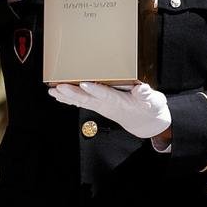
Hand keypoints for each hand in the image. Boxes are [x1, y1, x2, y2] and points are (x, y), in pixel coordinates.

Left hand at [49, 82, 171, 138]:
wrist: (146, 123)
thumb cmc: (150, 107)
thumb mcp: (153, 101)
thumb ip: (147, 95)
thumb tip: (143, 89)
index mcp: (122, 102)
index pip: (107, 96)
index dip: (96, 91)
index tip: (84, 84)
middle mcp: (109, 106)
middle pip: (88, 100)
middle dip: (72, 93)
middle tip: (58, 87)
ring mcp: (102, 107)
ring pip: (82, 102)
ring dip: (66, 97)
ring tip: (53, 91)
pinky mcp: (99, 107)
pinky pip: (82, 103)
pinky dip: (69, 100)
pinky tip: (58, 95)